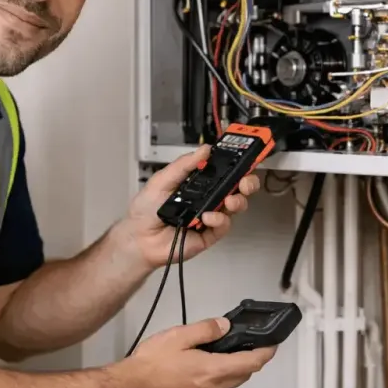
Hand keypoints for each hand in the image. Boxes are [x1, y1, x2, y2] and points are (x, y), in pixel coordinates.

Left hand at [112, 145, 260, 268]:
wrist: (139, 238)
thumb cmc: (146, 209)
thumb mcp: (162, 180)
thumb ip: (184, 165)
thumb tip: (204, 149)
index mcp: (199, 183)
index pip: (224, 171)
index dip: (237, 164)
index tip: (245, 157)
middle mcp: (208, 198)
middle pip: (237, 188)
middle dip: (247, 182)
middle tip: (245, 181)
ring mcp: (211, 216)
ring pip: (236, 206)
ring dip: (237, 201)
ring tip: (229, 200)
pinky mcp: (210, 234)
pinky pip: (224, 225)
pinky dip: (219, 219)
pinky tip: (208, 217)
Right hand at [117, 318, 276, 387]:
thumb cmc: (153, 361)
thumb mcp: (179, 336)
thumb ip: (206, 330)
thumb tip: (226, 326)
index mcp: (214, 371)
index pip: (251, 363)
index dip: (266, 353)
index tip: (273, 343)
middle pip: (243, 375)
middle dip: (249, 360)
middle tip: (245, 342)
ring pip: (230, 385)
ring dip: (234, 370)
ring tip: (224, 353)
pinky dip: (220, 379)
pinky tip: (206, 368)